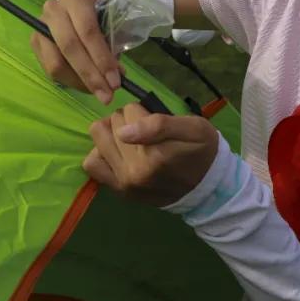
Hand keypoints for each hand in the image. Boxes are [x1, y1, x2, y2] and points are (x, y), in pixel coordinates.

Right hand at [31, 0, 120, 103]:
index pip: (88, 30)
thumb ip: (112, 44)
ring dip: (79, 82)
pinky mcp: (35, 42)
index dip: (102, 58)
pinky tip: (86, 85)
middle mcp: (54, 9)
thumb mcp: (109, 21)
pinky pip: (50, 69)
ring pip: (56, 62)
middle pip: (69, 47)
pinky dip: (70, 81)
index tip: (116, 81)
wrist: (76, 7)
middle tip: (107, 94)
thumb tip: (118, 74)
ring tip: (98, 91)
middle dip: (90, 75)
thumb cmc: (98, 14)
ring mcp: (40, 26)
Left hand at [82, 103, 218, 205]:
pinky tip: (117, 151)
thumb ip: (160, 125)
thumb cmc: (201, 152)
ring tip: (130, 138)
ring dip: (112, 133)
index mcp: (154, 154)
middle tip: (147, 131)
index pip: (130, 110)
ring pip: (98, 136)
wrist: (207, 188)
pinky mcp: (118, 190)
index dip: (143, 110)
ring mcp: (124, 183)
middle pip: (114, 121)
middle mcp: (134, 171)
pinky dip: (101, 152)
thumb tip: (123, 131)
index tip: (156, 120)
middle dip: (128, 119)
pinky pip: (92, 163)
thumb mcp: (194, 129)